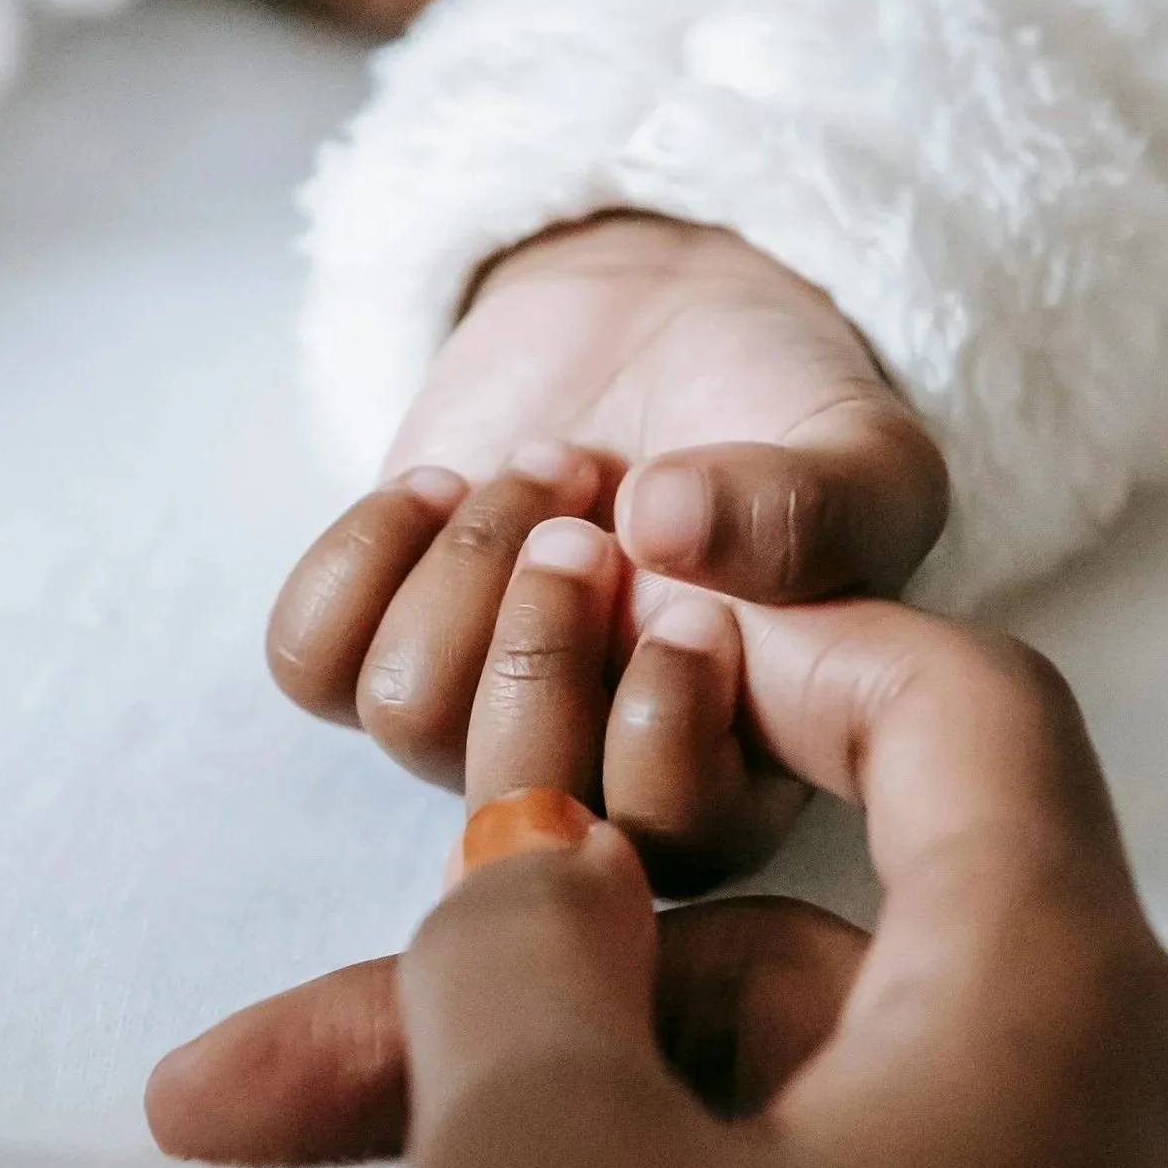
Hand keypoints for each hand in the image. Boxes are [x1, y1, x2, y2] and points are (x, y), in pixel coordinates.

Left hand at [266, 212, 948, 886]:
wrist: (663, 320)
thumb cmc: (780, 411)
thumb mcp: (860, 453)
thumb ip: (813, 508)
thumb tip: (664, 530)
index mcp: (739, 776)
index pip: (670, 847)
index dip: (659, 727)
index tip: (691, 601)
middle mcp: (597, 779)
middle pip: (513, 805)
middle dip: (541, 641)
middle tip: (591, 521)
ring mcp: (476, 720)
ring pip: (407, 717)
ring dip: (472, 561)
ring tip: (550, 467)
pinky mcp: (377, 645)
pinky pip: (307, 659)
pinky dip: (362, 551)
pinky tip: (441, 487)